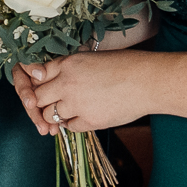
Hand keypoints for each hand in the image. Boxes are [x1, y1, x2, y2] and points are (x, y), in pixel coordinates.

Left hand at [18, 49, 152, 133]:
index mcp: (68, 64)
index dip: (38, 83)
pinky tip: (81, 116)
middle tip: (50, 103)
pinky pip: (69, 127)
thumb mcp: (91, 58)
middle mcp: (67, 84)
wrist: (148, 81)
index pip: (37, 75)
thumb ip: (69, 68)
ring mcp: (77, 104)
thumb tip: (51, 78)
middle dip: (41, 101)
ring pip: (50, 115)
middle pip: (38, 98)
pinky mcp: (90, 121)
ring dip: (55, 114)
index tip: (42, 87)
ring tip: (67, 110)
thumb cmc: (124, 66)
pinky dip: (71, 124)